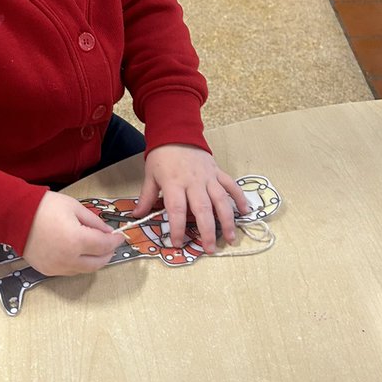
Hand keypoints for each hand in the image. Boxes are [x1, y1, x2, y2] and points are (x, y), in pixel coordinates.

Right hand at [23, 190, 124, 275]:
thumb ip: (94, 221)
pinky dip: (78, 264)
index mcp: (77, 240)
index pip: (105, 246)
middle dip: (108, 253)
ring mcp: (57, 267)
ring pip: (84, 270)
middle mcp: (68, 258)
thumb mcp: (74, 207)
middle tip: (110, 244)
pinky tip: (78, 253)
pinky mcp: (47, 270)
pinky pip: (69, 271)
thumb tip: (107, 232)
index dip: (115, 241)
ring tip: (95, 248)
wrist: (15, 216)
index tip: (119, 236)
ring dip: (94, 260)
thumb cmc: (43, 207)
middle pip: (98, 263)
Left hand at [134, 145, 248, 252]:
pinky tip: (245, 212)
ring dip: (227, 220)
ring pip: (221, 200)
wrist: (176, 133)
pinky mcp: (218, 172)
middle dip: (207, 231)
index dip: (177, 228)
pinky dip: (240, 198)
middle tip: (209, 249)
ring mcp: (208, 177)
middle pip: (202, 209)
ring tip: (230, 238)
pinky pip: (231, 186)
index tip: (177, 243)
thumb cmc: (161, 156)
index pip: (176, 210)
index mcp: (174, 183)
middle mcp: (193, 182)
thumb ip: (146, 197)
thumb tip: (136, 216)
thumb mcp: (150, 176)